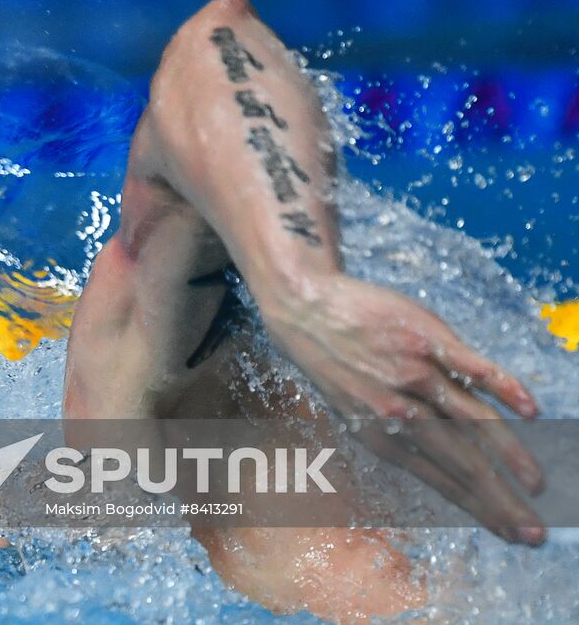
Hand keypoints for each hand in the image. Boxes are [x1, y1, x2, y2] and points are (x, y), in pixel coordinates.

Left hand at [257, 272, 544, 544]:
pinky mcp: (425, 338)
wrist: (302, 307)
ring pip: (472, 421)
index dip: (480, 509)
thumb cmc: (335, 363)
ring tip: (537, 483)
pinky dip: (502, 387)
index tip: (512, 532)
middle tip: (535, 531)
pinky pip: (470, 366)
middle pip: (462, 462)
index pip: (443, 481)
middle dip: (501, 501)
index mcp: (382, 436)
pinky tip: (529, 411)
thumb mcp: (356, 410)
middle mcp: (400, 411)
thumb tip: (452, 460)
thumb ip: (404, 433)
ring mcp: (414, 373)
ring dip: (509, 455)